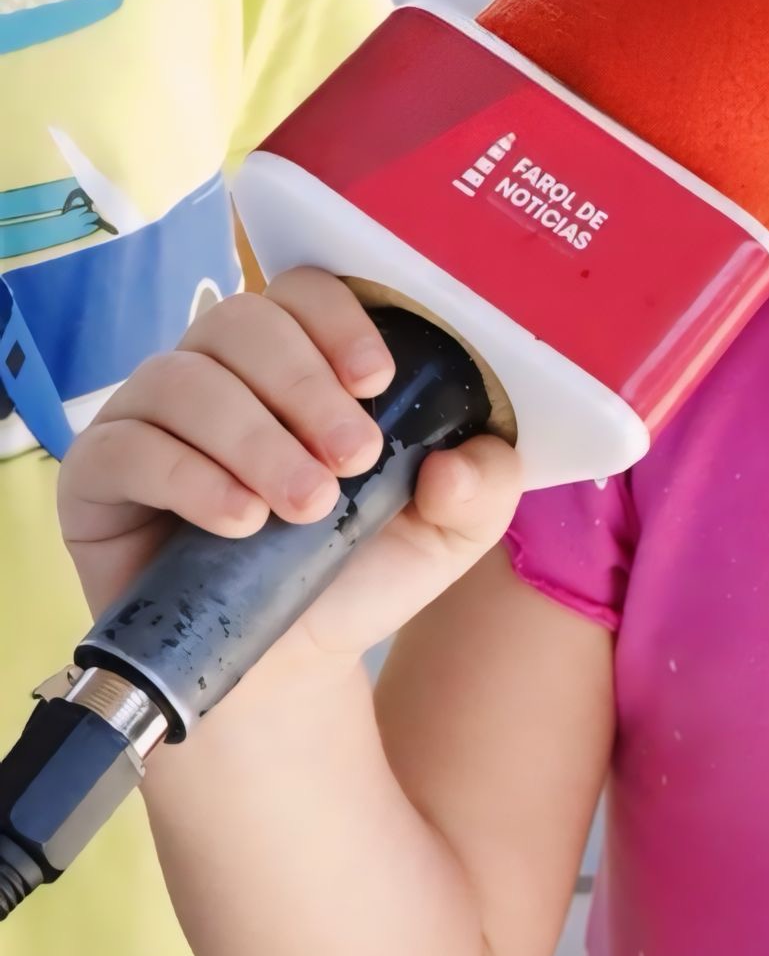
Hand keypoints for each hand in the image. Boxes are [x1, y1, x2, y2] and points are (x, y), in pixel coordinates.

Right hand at [58, 270, 520, 692]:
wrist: (288, 663)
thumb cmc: (357, 570)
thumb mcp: (449, 530)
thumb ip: (484, 486)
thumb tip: (459, 461)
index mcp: (297, 360)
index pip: (304, 292)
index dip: (339, 321)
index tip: (377, 382)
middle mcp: (218, 371)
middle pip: (244, 322)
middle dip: (304, 386)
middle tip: (352, 459)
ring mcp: (151, 416)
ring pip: (186, 379)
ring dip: (256, 438)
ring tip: (305, 505)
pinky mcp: (98, 473)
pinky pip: (127, 445)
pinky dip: (190, 477)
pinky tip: (239, 519)